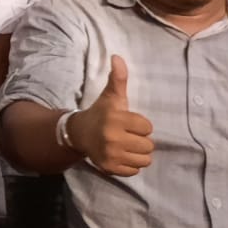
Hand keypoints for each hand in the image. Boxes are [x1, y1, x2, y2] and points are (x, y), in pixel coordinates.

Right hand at [67, 55, 153, 175]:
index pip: (147, 127)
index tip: (128, 122)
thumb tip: (117, 57)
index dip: (140, 124)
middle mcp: (112, 137)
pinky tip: (121, 155)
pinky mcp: (110, 168)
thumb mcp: (111, 96)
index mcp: (115, 118)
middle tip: (127, 135)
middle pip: (148, 145)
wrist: (79, 133)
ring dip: (138, 153)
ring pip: (145, 159)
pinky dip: (130, 164)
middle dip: (140, 140)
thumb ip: (118, 78)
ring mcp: (111, 154)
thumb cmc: (101, 113)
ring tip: (126, 145)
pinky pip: (135, 170)